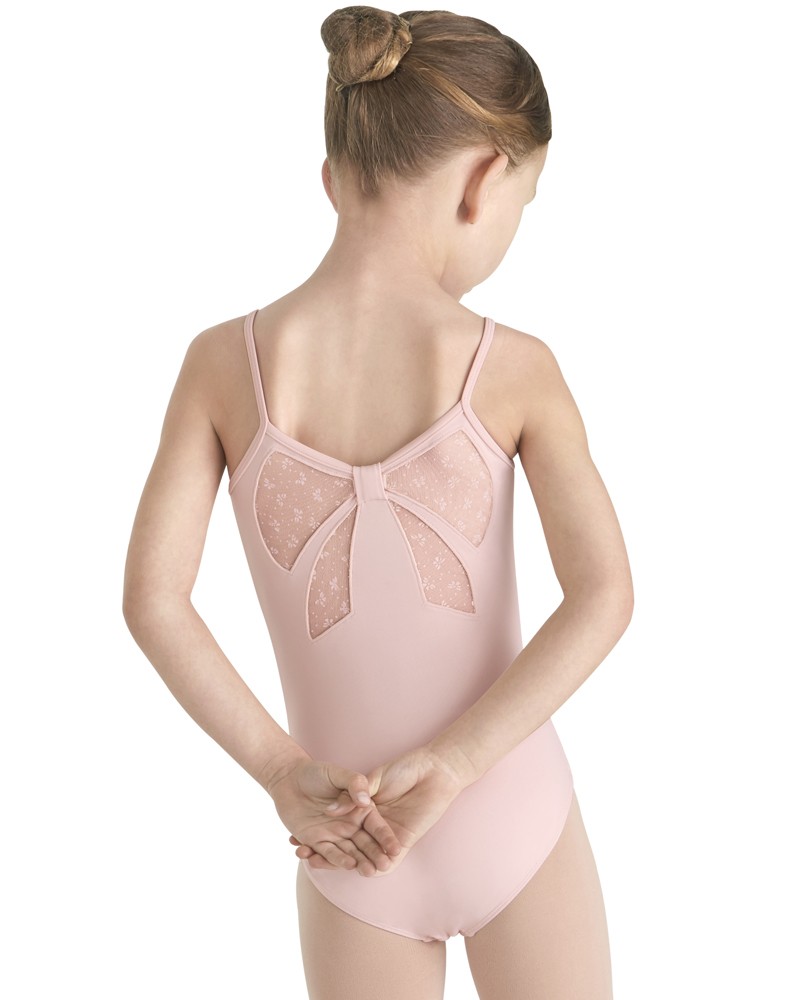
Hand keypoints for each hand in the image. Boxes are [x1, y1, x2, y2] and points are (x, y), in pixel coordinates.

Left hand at [268, 753, 402, 876]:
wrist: (289, 779)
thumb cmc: (316, 773)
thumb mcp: (337, 773)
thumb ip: (354, 783)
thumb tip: (365, 800)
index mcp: (361, 809)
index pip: (377, 826)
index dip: (386, 838)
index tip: (396, 850)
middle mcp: (350, 824)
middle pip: (366, 843)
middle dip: (375, 855)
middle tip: (384, 866)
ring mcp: (334, 834)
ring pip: (350, 852)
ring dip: (359, 862)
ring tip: (367, 871)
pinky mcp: (317, 840)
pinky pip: (327, 852)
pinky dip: (335, 859)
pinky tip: (346, 865)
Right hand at [289, 746, 463, 875]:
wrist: (434, 770)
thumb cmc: (405, 768)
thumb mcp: (374, 779)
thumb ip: (353, 795)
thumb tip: (330, 811)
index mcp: (366, 809)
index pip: (338, 826)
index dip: (319, 833)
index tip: (296, 839)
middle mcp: (374, 825)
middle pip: (346, 844)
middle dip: (324, 851)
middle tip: (302, 855)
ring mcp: (388, 834)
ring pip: (363, 855)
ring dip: (345, 862)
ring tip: (322, 865)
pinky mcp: (405, 841)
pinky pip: (389, 859)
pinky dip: (377, 866)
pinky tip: (360, 870)